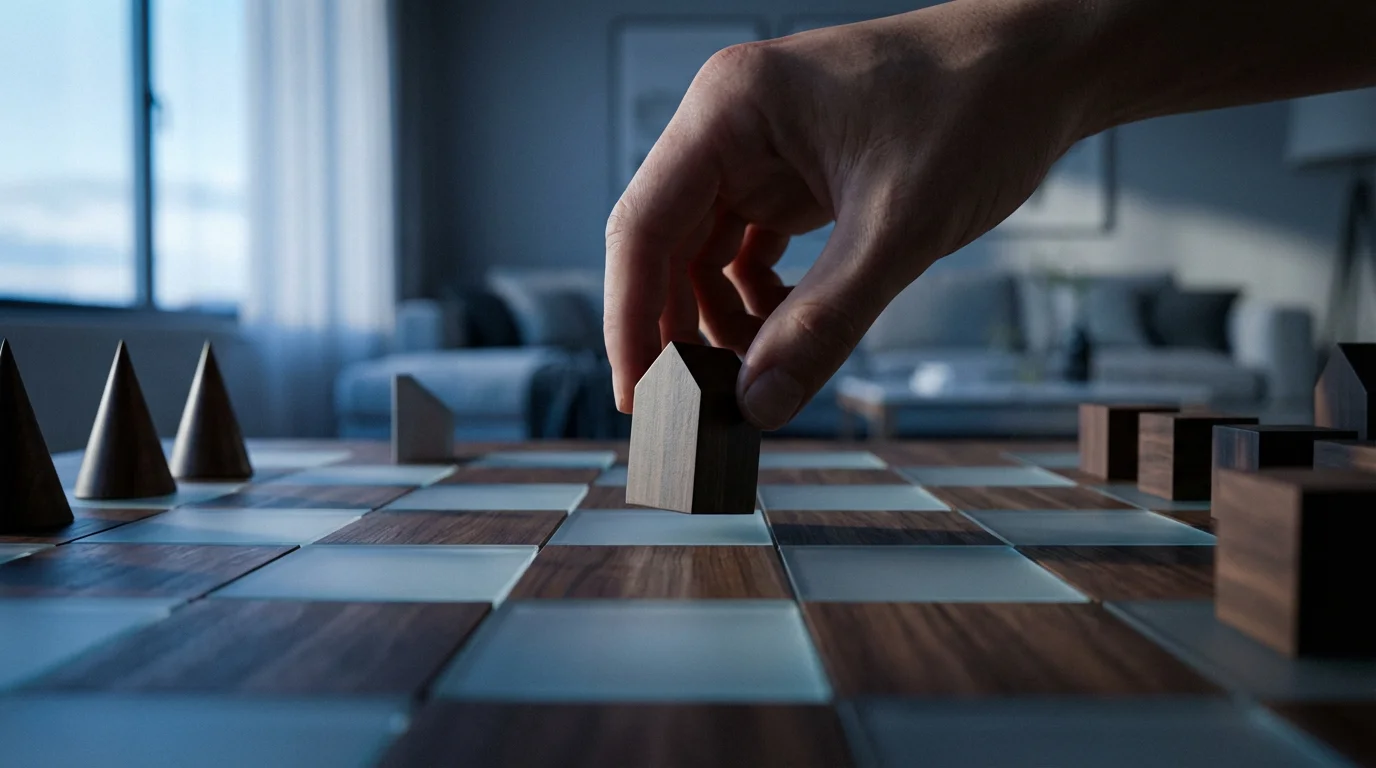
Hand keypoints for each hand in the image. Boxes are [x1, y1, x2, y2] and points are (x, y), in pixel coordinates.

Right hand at [603, 0, 1092, 427]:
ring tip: (753, 376)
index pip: (642, 226)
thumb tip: (759, 404)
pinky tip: (786, 331)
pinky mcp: (794, 174)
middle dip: (676, 329)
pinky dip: (758, 301)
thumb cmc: (979, 106)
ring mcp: (761, 150)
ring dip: (721, 321)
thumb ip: (823, 322)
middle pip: (664, 244)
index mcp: (730, 110)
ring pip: (703, 254)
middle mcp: (731, 125)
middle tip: (693, 407)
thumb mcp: (898, 227)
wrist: (1047, 65)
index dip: (632, 319)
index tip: (637, 397)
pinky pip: (747, 250)